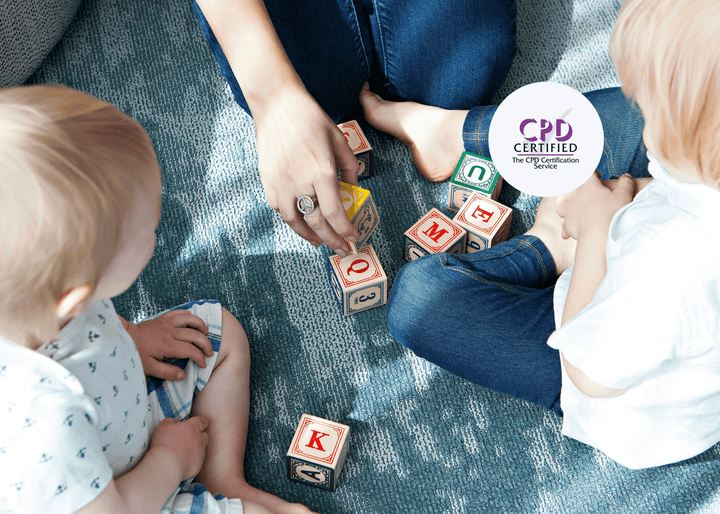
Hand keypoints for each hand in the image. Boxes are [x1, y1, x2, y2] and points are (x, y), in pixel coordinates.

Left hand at [128, 310, 213, 380]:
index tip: (203, 364)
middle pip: (195, 335)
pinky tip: (193, 322)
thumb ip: (166, 372)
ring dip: (201, 326)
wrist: (123, 338)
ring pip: (190, 319)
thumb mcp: (148, 368)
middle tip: (209, 353)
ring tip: (205, 334)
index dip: (200, 358)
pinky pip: (180, 312)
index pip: (190, 351)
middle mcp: (169, 332)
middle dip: (206, 344)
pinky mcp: (163, 318)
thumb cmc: (135, 354)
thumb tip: (183, 375)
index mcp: (167, 346)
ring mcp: (167, 323)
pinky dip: (190, 315)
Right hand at [150, 416, 209, 480]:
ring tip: (184, 451)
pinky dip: (191, 460)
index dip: (203, 421)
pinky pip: (197, 461)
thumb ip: (173, 421)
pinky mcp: (198, 466)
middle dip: (200, 435)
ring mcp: (200, 454)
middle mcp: (200, 440)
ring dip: (195, 448)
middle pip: (205, 435)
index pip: (203, 421)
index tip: (203, 422)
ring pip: (202, 449)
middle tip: (190, 437)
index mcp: (193, 427)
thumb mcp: (164, 425)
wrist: (166, 465)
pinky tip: (181, 462)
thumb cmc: (164, 442)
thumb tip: (177, 423)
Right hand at [253, 87, 359, 255]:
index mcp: (321, 171)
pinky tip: (302, 222)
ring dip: (310, 236)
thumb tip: (353, 191)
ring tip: (321, 241)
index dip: (345, 230)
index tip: (353, 238)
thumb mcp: (339, 140)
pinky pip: (280, 209)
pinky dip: (292, 220)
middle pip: (317, 223)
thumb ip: (350, 168)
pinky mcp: (268, 181)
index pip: (335, 213)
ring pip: (295, 222)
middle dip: (333, 240)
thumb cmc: (311, 119)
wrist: (277, 104)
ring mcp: (281, 183)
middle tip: (342, 249)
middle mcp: (300, 182)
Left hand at [556, 172, 634, 240]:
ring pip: (561, 203)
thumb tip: (626, 176)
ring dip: (563, 202)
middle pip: (569, 186)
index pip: (586, 173)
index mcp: (589, 186)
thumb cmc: (613, 214)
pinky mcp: (568, 225)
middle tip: (582, 188)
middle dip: (575, 185)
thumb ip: (625, 184)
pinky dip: (566, 226)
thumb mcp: (623, 196)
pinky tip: (568, 229)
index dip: (592, 172)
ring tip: (568, 203)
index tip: (597, 176)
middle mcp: (576, 197)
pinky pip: (564, 224)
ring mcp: (569, 211)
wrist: (600, 234)